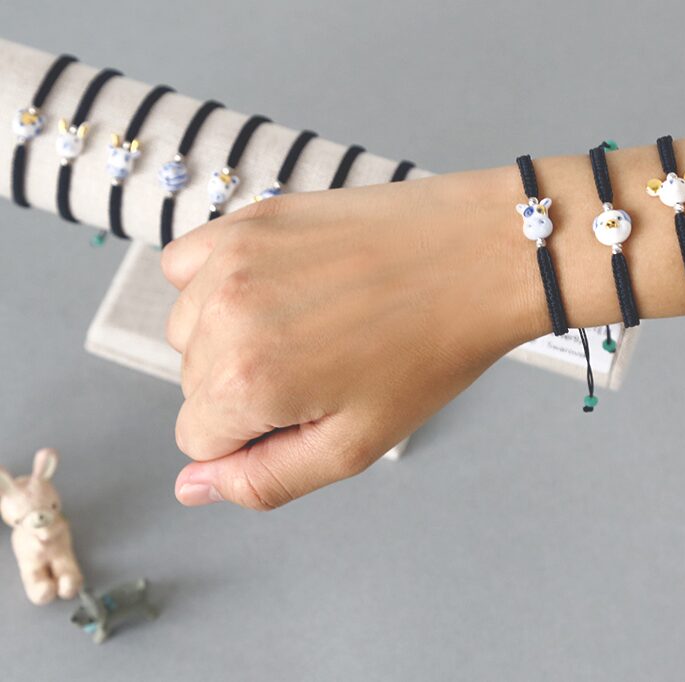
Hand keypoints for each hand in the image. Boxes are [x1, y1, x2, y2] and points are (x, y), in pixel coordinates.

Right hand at [162, 171, 528, 509]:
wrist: (477, 256)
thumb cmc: (428, 352)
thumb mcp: (355, 444)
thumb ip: (264, 478)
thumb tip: (191, 487)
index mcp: (249, 380)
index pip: (196, 437)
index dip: (251, 435)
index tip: (306, 407)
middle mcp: (224, 314)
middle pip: (193, 383)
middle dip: (244, 389)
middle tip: (320, 364)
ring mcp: (233, 257)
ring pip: (188, 329)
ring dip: (229, 338)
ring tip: (304, 323)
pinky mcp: (248, 219)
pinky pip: (186, 266)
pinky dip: (212, 286)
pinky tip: (270, 288)